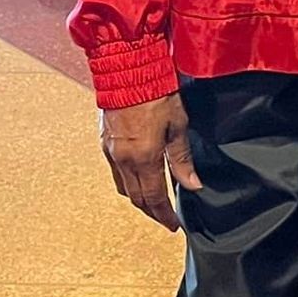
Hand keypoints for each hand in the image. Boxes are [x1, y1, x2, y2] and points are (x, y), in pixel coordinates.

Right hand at [100, 92, 202, 231]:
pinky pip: (116, 173)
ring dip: (139, 199)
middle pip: (137, 198)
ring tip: (154, 202)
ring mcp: (111, 152)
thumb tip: (193, 185)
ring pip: (124, 188)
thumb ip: (182, 159)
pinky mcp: (104, 142)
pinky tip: (139, 179)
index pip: (155, 198)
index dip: (165, 215)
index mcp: (144, 158)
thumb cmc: (157, 94)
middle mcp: (124, 160)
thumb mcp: (178, 126)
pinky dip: (128, 183)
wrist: (128, 71)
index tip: (174, 225)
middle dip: (152, 211)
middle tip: (165, 218)